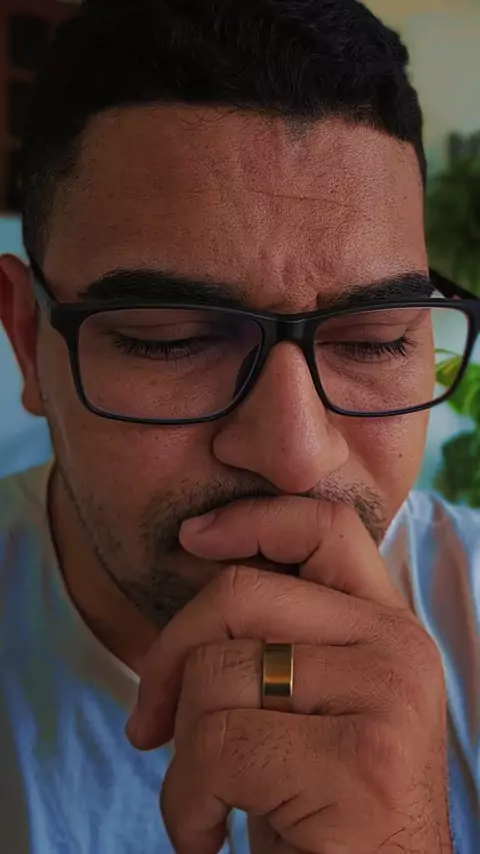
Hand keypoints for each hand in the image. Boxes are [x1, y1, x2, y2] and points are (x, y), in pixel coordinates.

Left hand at [126, 498, 452, 853]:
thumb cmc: (324, 812)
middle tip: (149, 725)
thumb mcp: (312, 708)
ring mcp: (385, 700)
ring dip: (180, 752)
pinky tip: (211, 835)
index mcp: (388, 630)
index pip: (325, 525)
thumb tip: (197, 562)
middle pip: (241, 593)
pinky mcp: (358, 764)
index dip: (251, 517)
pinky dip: (186, 803)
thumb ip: (283, 638)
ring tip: (204, 799)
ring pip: (217, 673)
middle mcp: (397, 651)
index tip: (191, 537)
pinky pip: (217, 746)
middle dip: (169, 656)